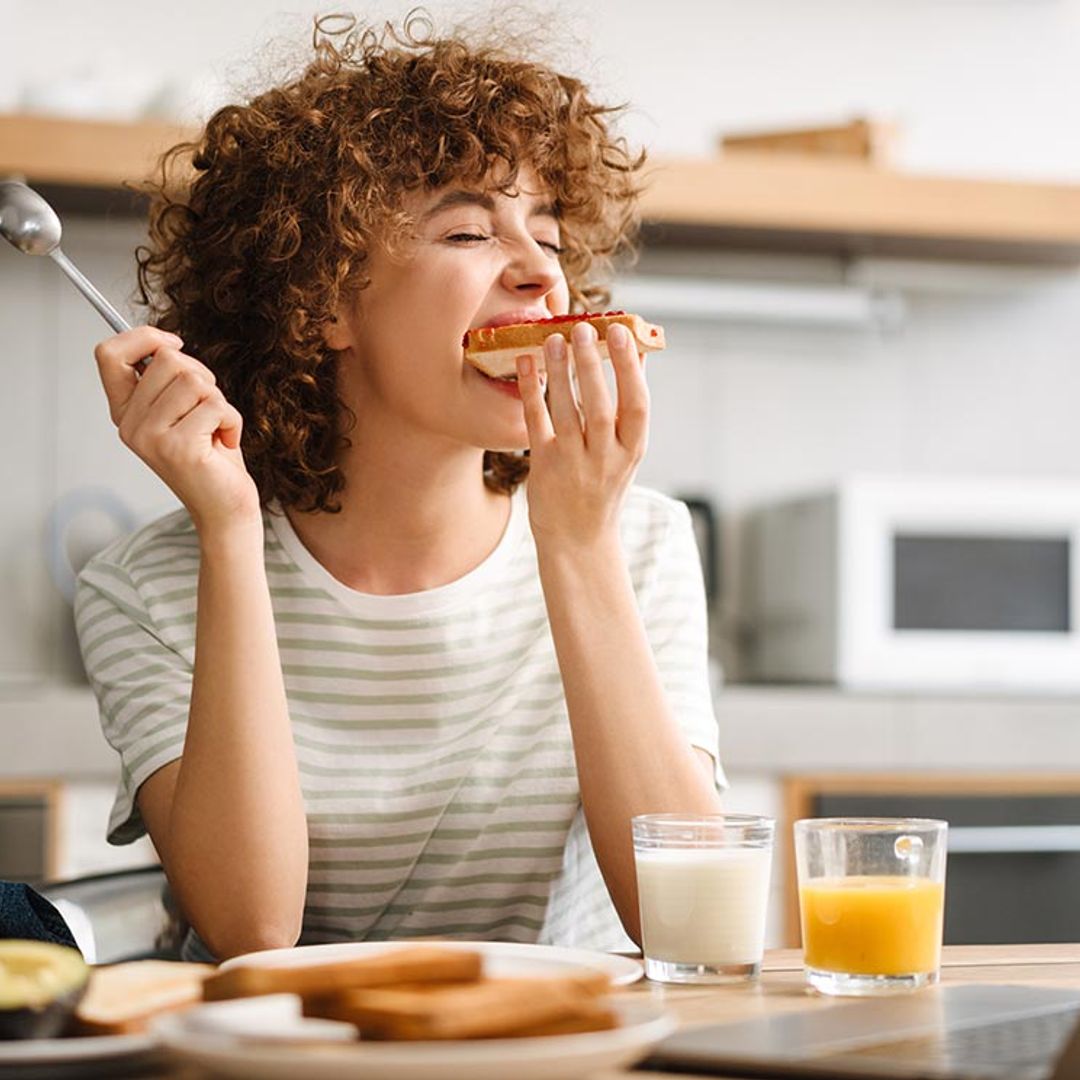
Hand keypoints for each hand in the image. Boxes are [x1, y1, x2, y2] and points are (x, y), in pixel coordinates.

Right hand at [93, 326, 260, 534]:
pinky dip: (232, 420)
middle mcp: (130, 425)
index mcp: (125, 412)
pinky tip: (225, 442)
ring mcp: (151, 437)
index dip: (144, 337)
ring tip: (216, 428)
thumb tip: (164, 342)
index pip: (109, 354)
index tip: (174, 342)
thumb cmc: (210, 457)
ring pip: (194, 380)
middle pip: (166, 359)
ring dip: (219, 401)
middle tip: (209, 407)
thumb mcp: (182, 410)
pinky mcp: (179, 448)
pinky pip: (216, 405)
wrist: (225, 507)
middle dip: (202, 375)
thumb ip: (166, 380)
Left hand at [516, 320, 648, 547]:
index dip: (630, 368)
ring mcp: (574, 464)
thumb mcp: (627, 448)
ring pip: (566, 413)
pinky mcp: (544, 466)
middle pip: (599, 407)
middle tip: (582, 328)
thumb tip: (640, 350)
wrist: (579, 538)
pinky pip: (536, 423)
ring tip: (554, 339)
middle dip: (591, 366)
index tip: (621, 332)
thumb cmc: (604, 483)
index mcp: (633, 450)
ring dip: (560, 373)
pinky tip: (525, 364)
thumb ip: (631, 403)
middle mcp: (606, 458)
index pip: (637, 405)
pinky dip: (530, 392)